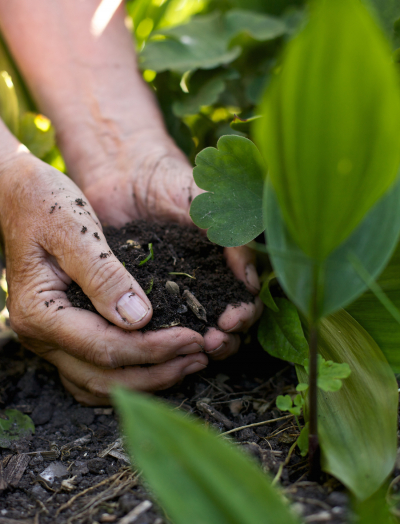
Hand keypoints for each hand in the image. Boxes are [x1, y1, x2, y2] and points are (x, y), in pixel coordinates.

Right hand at [0, 154, 214, 404]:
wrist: (18, 195)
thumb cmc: (44, 203)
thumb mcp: (75, 230)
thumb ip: (104, 275)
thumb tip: (139, 319)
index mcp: (39, 312)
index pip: (104, 348)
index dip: (154, 349)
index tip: (194, 338)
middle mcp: (38, 335)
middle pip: (103, 377)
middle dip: (157, 373)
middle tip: (201, 357)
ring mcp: (47, 339)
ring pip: (97, 384)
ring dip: (145, 380)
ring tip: (188, 363)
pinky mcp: (60, 334)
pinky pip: (92, 372)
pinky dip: (126, 375)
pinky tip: (158, 364)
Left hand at [77, 129, 262, 358]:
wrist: (123, 174)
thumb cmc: (173, 183)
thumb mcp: (211, 206)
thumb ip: (234, 238)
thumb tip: (250, 283)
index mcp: (223, 269)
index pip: (245, 304)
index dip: (243, 316)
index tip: (231, 320)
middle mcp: (200, 287)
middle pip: (223, 328)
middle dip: (223, 340)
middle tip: (210, 342)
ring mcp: (168, 296)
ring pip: (189, 334)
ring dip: (194, 347)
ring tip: (187, 349)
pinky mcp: (136, 298)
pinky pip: (149, 325)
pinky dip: (155, 340)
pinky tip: (153, 345)